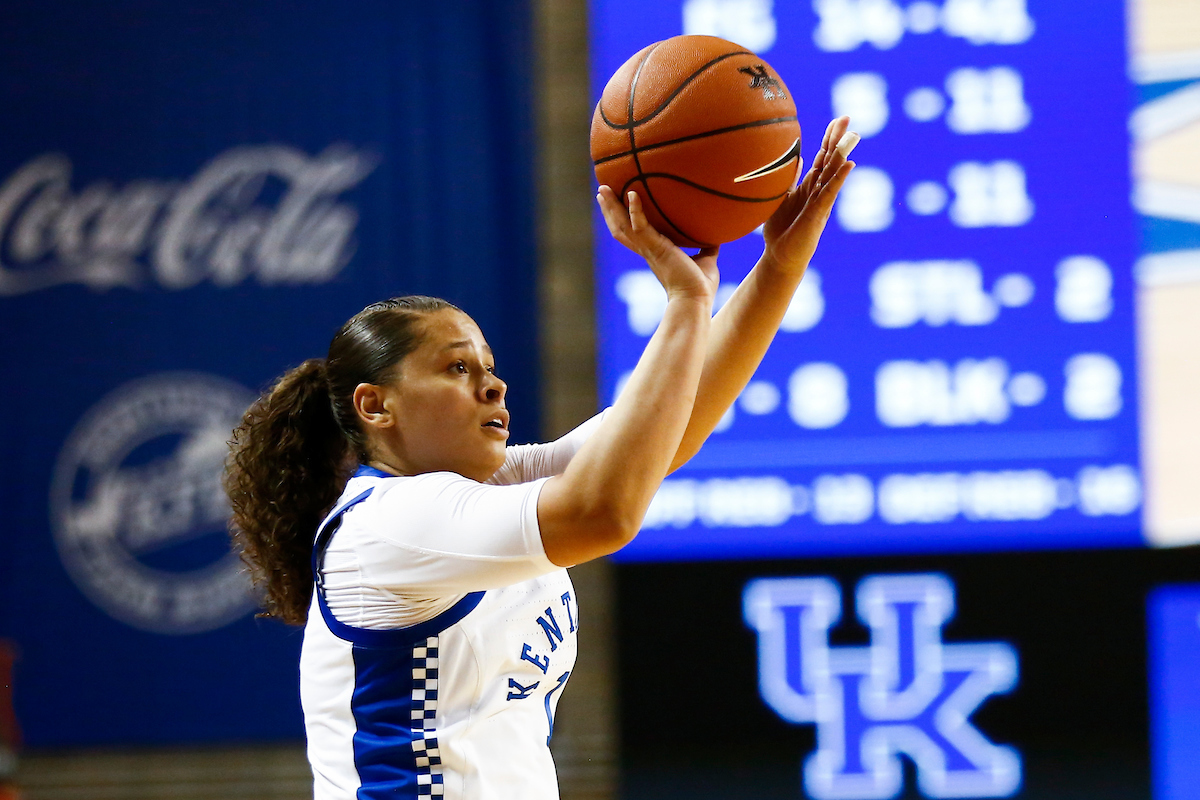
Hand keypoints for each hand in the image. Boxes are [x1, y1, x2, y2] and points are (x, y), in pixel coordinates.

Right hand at [596, 185, 718, 300]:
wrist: (696, 300)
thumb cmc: (699, 286)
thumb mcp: (705, 260)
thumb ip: (707, 247)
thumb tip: (717, 235)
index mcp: (654, 252)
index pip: (633, 233)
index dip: (623, 219)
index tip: (616, 204)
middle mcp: (646, 250)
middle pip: (620, 227)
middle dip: (610, 209)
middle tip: (601, 191)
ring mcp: (649, 249)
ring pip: (622, 225)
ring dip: (612, 207)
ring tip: (603, 189)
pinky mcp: (656, 248)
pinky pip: (640, 226)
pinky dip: (635, 210)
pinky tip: (632, 194)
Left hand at [761, 116, 858, 275]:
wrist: (780, 256)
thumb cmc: (780, 230)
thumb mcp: (780, 198)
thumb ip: (787, 180)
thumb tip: (794, 158)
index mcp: (809, 186)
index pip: (823, 157)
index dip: (830, 138)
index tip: (839, 120)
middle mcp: (818, 191)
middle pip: (831, 160)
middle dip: (839, 139)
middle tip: (847, 118)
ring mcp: (820, 201)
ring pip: (834, 173)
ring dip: (843, 154)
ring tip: (854, 135)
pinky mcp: (819, 213)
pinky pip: (831, 192)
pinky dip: (839, 178)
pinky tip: (849, 164)